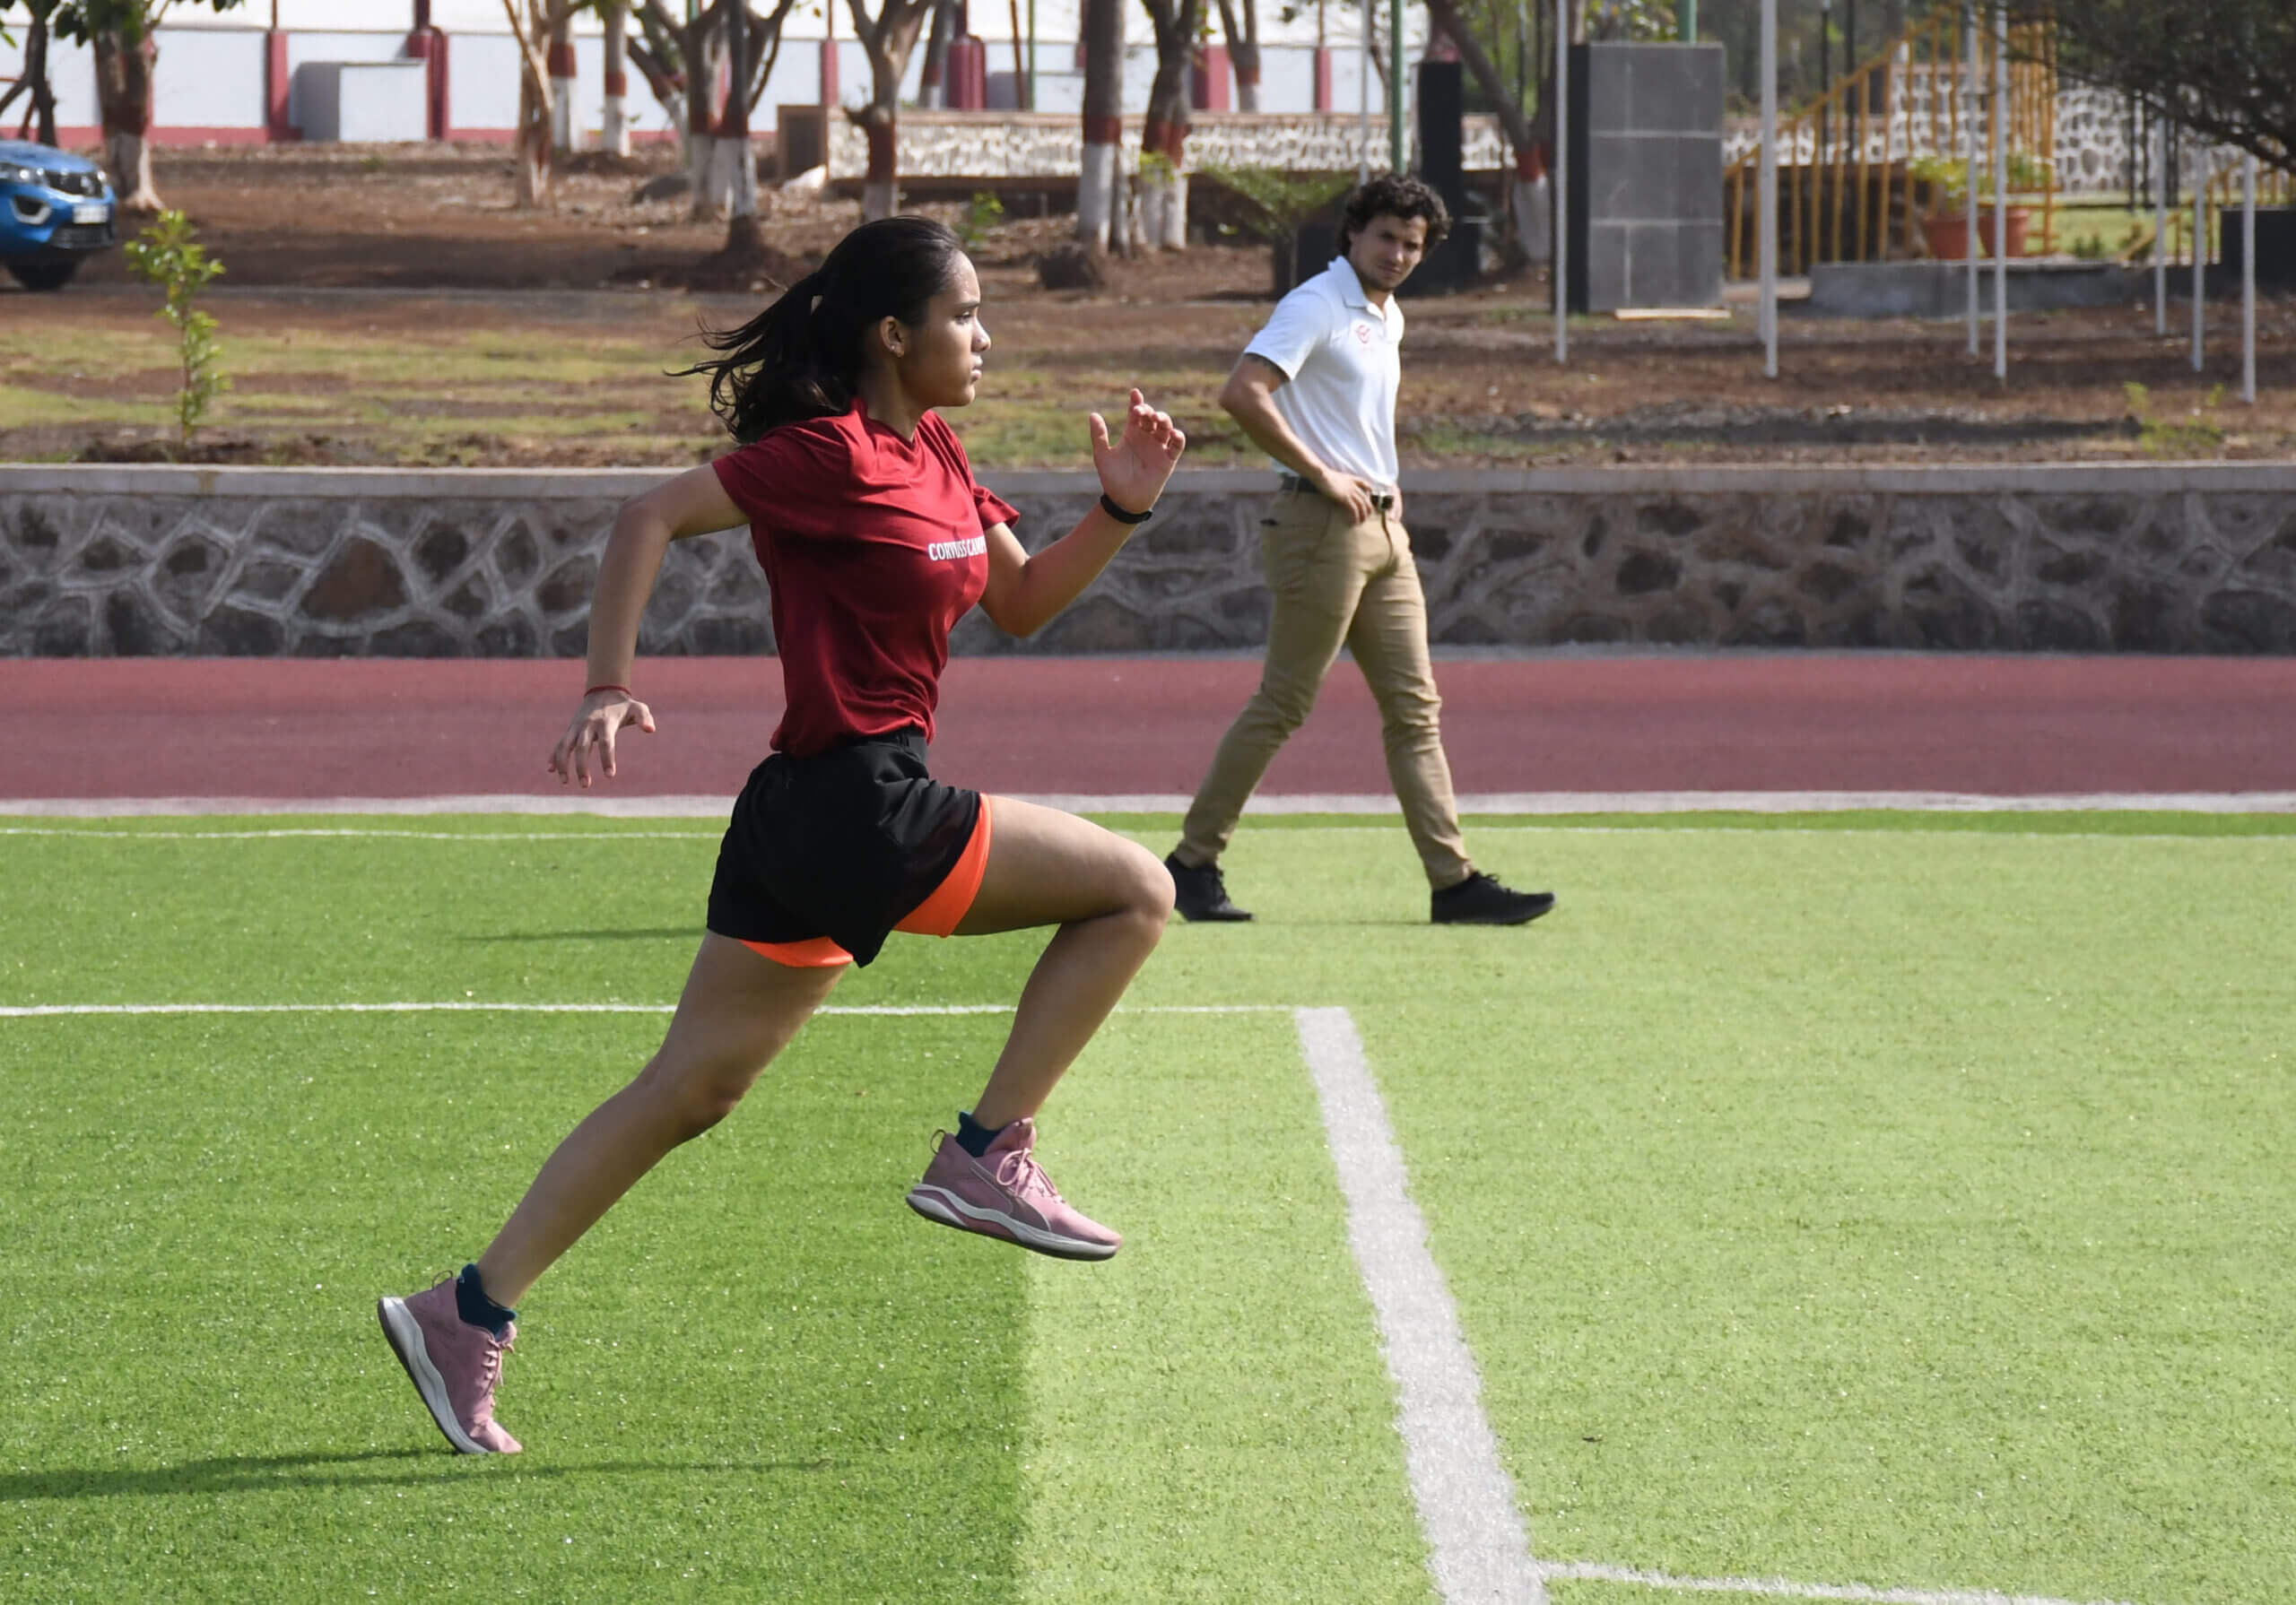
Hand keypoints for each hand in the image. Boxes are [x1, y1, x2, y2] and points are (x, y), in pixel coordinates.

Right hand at [548, 688, 654, 788]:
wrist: (603, 691)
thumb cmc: (623, 705)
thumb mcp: (638, 708)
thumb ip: (645, 718)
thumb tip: (651, 730)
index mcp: (605, 722)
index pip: (606, 742)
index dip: (607, 758)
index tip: (610, 776)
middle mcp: (588, 725)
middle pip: (582, 747)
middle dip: (582, 766)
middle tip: (586, 785)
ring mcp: (576, 727)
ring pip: (565, 746)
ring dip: (563, 763)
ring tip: (565, 782)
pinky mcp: (570, 730)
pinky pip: (560, 743)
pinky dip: (554, 755)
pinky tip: (551, 770)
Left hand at [1089, 387, 1185, 516]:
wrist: (1123, 500)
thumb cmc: (1112, 478)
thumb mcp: (1102, 455)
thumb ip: (1099, 435)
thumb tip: (1093, 414)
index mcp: (1131, 434)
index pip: (1136, 413)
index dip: (1136, 401)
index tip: (1134, 393)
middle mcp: (1146, 438)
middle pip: (1152, 417)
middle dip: (1148, 411)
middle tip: (1141, 413)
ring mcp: (1158, 447)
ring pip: (1165, 427)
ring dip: (1163, 419)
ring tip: (1157, 419)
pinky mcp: (1167, 459)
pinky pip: (1177, 445)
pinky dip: (1178, 438)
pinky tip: (1173, 434)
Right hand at [1312, 468, 1378, 525]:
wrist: (1322, 476)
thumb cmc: (1322, 476)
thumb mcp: (1331, 477)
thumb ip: (1335, 482)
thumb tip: (1332, 487)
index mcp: (1349, 479)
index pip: (1362, 482)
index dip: (1367, 486)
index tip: (1370, 490)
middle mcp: (1352, 486)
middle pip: (1364, 497)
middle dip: (1368, 507)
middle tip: (1367, 515)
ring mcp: (1350, 492)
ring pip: (1362, 505)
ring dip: (1363, 514)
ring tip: (1362, 522)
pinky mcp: (1346, 498)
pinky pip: (1354, 509)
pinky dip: (1356, 516)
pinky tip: (1354, 522)